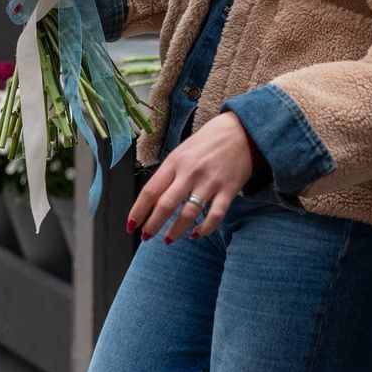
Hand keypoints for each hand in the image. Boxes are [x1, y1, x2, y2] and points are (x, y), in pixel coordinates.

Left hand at [127, 113, 255, 244]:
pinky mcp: (228, 189)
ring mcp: (210, 181)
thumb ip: (169, 174)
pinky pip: (215, 215)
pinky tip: (196, 234)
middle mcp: (190, 172)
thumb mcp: (182, 152)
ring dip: (175, 231)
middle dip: (152, 225)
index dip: (138, 211)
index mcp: (175, 162)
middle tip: (146, 237)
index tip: (131, 226)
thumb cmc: (207, 142)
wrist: (241, 131)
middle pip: (165, 205)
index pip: (150, 191)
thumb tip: (152, 201)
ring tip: (168, 240)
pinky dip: (204, 229)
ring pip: (188, 214)